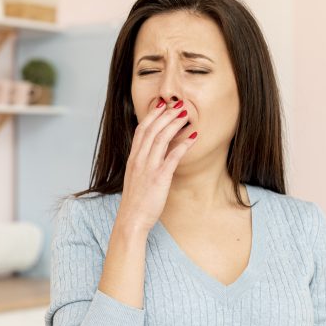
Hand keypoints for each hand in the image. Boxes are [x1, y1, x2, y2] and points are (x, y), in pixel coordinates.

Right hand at [115, 97, 197, 232]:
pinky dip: (183, 144)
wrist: (131, 220)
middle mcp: (139, 160)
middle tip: (178, 105)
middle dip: (165, 115)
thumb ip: (143, 165)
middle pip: (151, 130)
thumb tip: (154, 156)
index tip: (161, 105)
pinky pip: (172, 156)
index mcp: (133, 159)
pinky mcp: (159, 178)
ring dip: (174, 124)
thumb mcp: (136, 179)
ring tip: (186, 115)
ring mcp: (148, 168)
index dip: (151, 116)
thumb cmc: (135, 202)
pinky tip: (193, 136)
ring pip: (161, 139)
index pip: (140, 130)